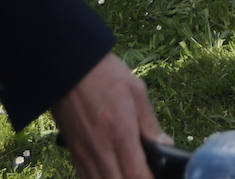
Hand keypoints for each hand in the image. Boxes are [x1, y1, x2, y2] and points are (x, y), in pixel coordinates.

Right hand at [52, 52, 167, 178]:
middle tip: (145, 174)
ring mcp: (84, 153)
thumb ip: (151, 123)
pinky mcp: (72, 152)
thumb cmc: (106, 76)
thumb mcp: (137, 92)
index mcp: (121, 133)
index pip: (136, 174)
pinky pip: (85, 177)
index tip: (158, 178)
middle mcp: (101, 149)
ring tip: (130, 172)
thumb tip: (165, 144)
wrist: (69, 67)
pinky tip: (111, 172)